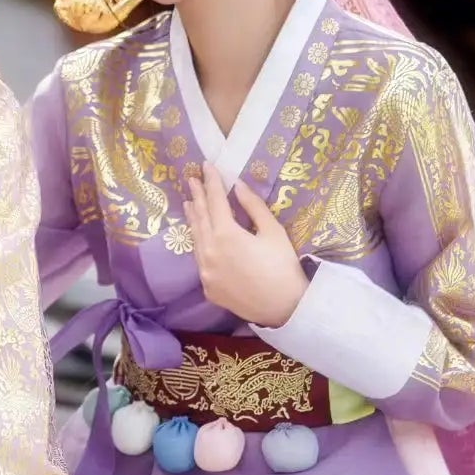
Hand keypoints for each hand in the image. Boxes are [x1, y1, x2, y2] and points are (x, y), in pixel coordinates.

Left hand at [184, 163, 307, 327]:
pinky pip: (200, 260)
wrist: (284, 308)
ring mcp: (205, 272)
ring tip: (190, 203)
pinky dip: (199, 243)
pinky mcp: (208, 287)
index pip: (215, 201)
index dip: (211, 182)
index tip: (206, 166)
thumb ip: (253, 206)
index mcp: (225, 235)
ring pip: (196, 240)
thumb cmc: (283, 267)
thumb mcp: (273, 231)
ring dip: (194, 219)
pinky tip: (200, 236)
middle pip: (200, 218)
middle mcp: (209, 252)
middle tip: (191, 180)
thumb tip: (238, 186)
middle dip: (198, 197)